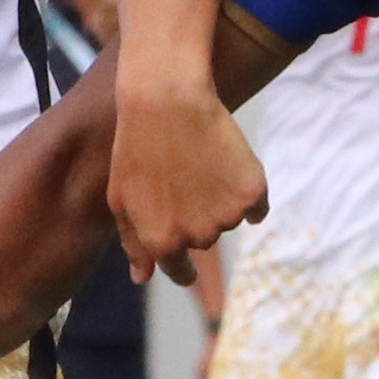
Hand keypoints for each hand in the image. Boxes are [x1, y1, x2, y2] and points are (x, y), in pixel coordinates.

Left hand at [104, 81, 267, 278]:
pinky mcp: (252, 194)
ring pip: (228, 220)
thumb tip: (143, 278)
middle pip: (203, 241)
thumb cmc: (136, 147)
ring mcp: (227, 217)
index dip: (182, 260)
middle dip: (194, 216)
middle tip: (181, 177)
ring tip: (199, 163)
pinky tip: (227, 165)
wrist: (167, 100)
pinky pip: (256, 208)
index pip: (181, 273)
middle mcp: (197, 238)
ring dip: (218, 200)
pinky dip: (247, 193)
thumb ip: (133, 244)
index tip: (183, 237)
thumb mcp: (122, 199)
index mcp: (162, 243)